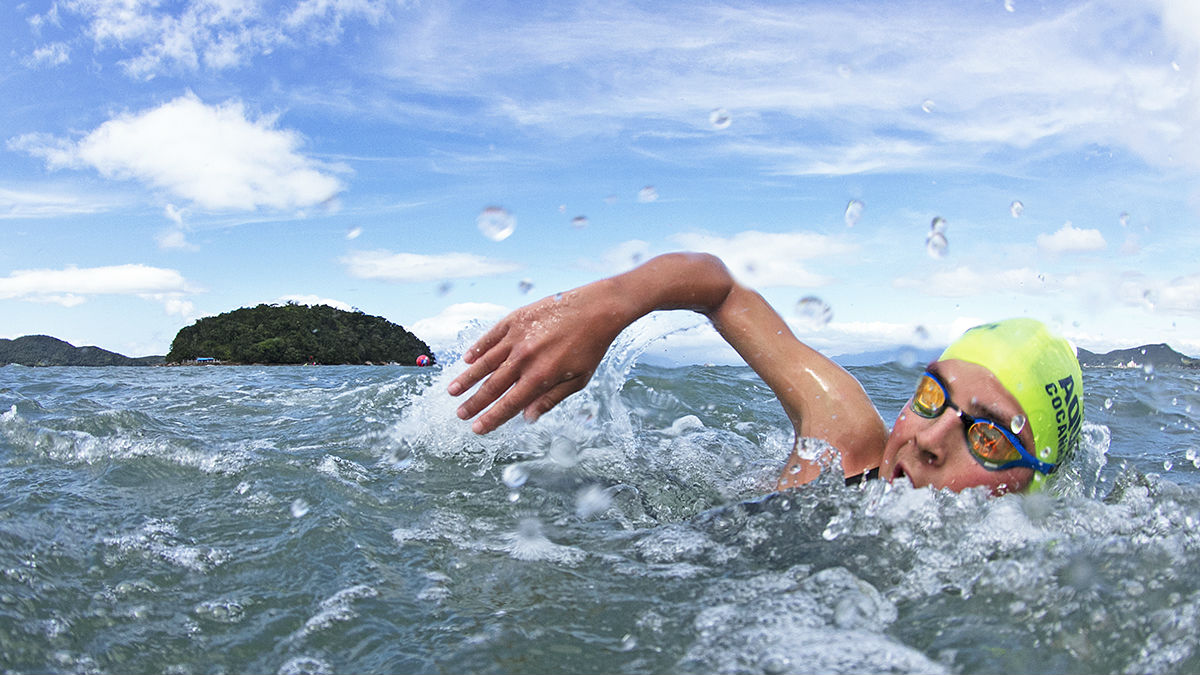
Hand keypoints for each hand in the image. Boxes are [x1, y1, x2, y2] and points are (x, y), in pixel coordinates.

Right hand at [447, 282, 627, 433]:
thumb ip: (550, 399)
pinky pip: (490, 337)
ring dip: (467, 378)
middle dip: (474, 403)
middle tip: (460, 414)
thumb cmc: (590, 346)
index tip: (477, 428)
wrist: (597, 308)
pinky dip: (477, 349)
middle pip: (492, 386)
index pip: (509, 404)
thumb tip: (527, 417)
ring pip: (485, 362)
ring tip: (452, 391)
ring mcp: (517, 337)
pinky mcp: (515, 319)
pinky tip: (467, 359)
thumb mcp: (578, 380)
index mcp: (540, 377)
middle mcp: (525, 358)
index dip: (491, 418)